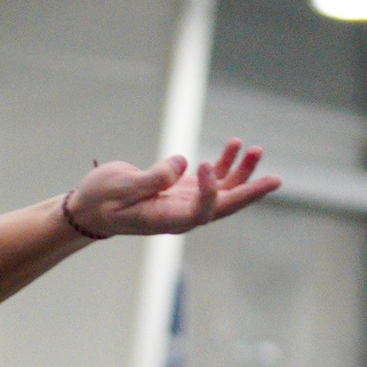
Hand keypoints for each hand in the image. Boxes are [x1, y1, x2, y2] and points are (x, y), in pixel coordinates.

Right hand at [67, 139, 277, 237]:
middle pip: (223, 206)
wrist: (89, 208)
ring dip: (241, 172)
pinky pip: (211, 179)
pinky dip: (225, 164)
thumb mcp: (120, 188)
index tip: (205, 164)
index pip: (202, 211)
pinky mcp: (182, 190)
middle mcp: (182, 214)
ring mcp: (184, 202)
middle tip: (276, 180)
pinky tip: (235, 146)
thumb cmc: (100, 200)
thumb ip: (152, 178)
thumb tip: (182, 165)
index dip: (212, 190)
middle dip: (249, 192)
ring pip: (222, 191)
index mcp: (167, 220)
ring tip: (254, 149)